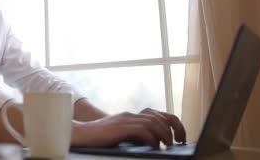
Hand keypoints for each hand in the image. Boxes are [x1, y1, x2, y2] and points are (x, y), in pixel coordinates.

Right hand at [70, 108, 185, 147]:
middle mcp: (129, 115)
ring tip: (168, 145)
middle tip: (179, 141)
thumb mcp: (121, 136)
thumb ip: (135, 136)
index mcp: (130, 116)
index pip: (157, 114)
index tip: (179, 136)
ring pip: (153, 122)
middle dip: (174, 128)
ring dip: (165, 134)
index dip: (172, 123)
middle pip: (159, 116)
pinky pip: (142, 130)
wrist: (80, 135)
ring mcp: (124, 120)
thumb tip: (154, 143)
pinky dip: (152, 139)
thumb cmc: (99, 139)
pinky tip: (154, 146)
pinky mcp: (120, 128)